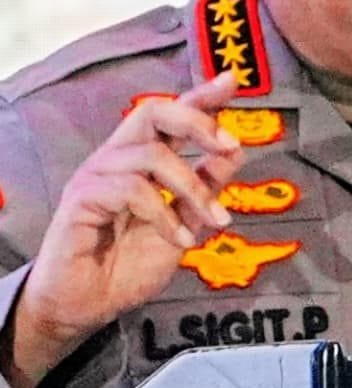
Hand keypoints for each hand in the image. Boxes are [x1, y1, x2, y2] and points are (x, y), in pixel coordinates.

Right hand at [4, 81, 241, 387]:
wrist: (87, 305)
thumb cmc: (126, 266)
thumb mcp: (183, 227)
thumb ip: (204, 191)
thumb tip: (233, 153)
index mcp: (138, 159)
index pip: (169, 115)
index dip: (200, 97)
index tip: (231, 82)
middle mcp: (115, 158)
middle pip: (153, 111)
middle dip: (196, 122)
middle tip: (228, 145)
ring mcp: (96, 175)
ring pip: (152, 156)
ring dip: (193, 189)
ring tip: (216, 221)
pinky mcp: (81, 198)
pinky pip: (132, 190)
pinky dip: (165, 215)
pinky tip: (179, 241)